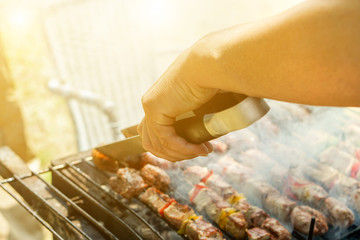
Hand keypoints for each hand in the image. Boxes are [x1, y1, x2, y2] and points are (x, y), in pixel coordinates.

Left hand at [137, 45, 221, 160]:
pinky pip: (166, 140)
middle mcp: (152, 103)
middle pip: (153, 142)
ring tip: (202, 151)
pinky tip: (199, 149)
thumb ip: (200, 114)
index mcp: (161, 100)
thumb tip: (215, 130)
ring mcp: (150, 105)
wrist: (210, 64)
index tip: (197, 147)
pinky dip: (183, 149)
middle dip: (175, 154)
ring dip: (180, 154)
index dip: (173, 147)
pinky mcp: (155, 109)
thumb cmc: (214, 77)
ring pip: (157, 145)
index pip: (155, 132)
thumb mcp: (203, 99)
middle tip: (199, 152)